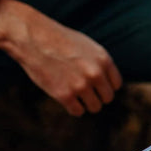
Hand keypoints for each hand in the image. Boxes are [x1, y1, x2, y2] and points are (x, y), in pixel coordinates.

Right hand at [0, 0, 121, 115]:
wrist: (34, 38)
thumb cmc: (60, 41)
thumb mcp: (88, 46)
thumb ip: (101, 64)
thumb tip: (108, 84)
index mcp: (104, 60)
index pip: (116, 85)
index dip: (105, 86)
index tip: (95, 84)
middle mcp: (95, 73)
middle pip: (107, 98)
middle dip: (97, 96)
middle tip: (84, 90)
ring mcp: (80, 85)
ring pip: (94, 107)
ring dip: (86, 103)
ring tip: (76, 94)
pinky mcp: (64, 95)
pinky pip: (78, 112)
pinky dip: (73, 107)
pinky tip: (66, 98)